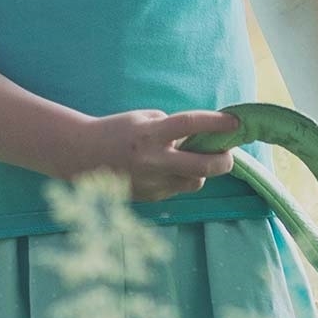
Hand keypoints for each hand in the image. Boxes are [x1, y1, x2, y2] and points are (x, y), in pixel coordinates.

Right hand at [86, 108, 238, 201]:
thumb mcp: (143, 120)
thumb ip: (171, 128)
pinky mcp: (150, 198)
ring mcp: (152, 183)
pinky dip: (178, 178)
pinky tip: (164, 170)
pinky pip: (177, 189)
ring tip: (187, 160)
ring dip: (199, 171)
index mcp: (150, 134)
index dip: (216, 123)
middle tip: (227, 154)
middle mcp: (153, 161)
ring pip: (195, 182)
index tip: (235, 122)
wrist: (82, 155)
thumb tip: (198, 139)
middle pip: (204, 166)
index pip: (190, 124)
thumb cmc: (116, 131)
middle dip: (223, 161)